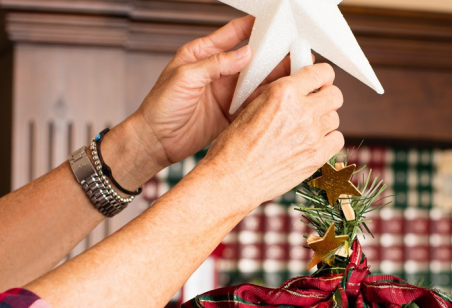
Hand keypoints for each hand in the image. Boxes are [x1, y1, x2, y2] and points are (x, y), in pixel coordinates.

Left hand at [130, 16, 294, 168]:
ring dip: (274, 76)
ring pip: (257, 80)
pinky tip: (283, 95)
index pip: (234, 33)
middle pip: (252, 57)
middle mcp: (218, 71)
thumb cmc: (160, 106)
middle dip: (272, 53)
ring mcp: (226, 92)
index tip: (276, 22)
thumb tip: (246, 53)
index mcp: (203, 54)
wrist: (155, 142)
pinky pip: (254, 103)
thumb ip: (216, 64)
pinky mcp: (231, 113)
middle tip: (295, 48)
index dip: (255, 26)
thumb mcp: (186, 77)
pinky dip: (268, 99)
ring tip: (296, 71)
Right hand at [203, 63, 344, 205]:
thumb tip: (297, 84)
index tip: (320, 81)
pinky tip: (312, 142)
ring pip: (335, 118)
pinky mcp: (316, 157)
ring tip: (306, 127)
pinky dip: (328, 139)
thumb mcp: (251, 105)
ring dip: (324, 119)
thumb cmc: (235, 144)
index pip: (322, 72)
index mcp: (284, 92)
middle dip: (325, 96)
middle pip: (335, 95)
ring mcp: (312, 135)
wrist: (232, 178)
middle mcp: (302, 111)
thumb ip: (277, 91)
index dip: (322, 76)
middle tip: (315, 103)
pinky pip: (337, 140)